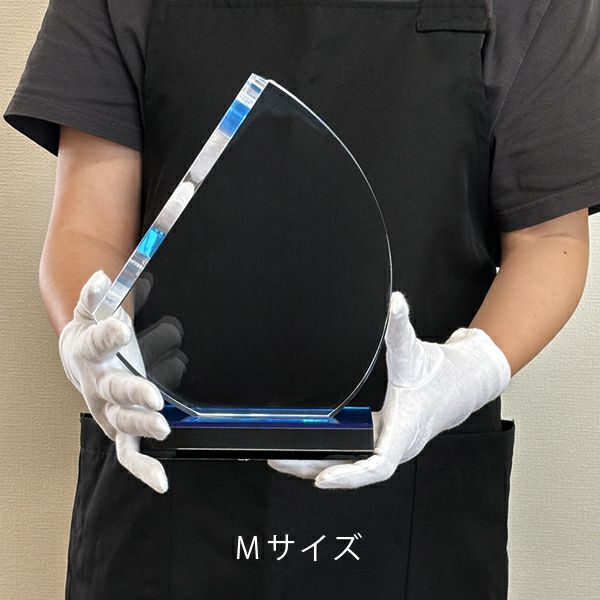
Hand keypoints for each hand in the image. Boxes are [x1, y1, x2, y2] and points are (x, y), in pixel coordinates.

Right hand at [59, 270, 174, 492]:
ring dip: (141, 425)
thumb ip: (97, 295)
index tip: (122, 326)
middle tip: (153, 397)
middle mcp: (97, 384)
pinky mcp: (118, 427)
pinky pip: (128, 452)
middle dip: (133, 392)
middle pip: (113, 389)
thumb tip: (103, 277)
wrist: (81, 357)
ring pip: (123, 422)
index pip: (95, 342)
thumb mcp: (92, 308)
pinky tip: (161, 481)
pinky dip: (142, 468)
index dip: (107, 334)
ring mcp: (108, 409)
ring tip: (162, 427)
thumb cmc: (93, 331)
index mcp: (88, 351)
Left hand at [268, 291, 510, 488]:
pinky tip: (308, 448)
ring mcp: (389, 445)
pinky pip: (354, 454)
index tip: (322, 479)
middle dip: (315, 468)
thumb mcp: (415, 351)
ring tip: (283, 459)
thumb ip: (402, 327)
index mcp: (404, 430)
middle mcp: (395, 444)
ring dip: (318, 464)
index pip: (377, 465)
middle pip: (353, 469)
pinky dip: (330, 455)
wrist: (464, 383)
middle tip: (279, 462)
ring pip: (351, 464)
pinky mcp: (383, 440)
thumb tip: (395, 302)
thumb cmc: (441, 374)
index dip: (349, 476)